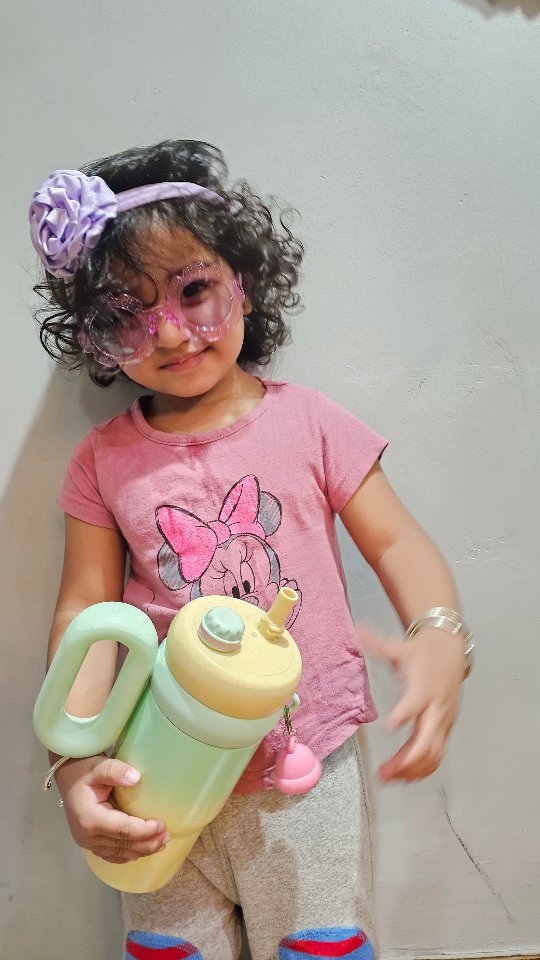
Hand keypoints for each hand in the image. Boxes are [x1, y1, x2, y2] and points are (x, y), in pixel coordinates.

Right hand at [54, 755, 170, 862]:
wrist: (68, 776)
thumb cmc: (83, 770)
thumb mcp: (99, 765)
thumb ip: (115, 770)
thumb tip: (135, 778)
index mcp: (89, 818)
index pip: (123, 830)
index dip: (144, 831)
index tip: (162, 825)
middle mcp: (87, 836)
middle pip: (123, 845)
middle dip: (148, 843)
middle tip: (167, 836)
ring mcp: (87, 842)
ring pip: (120, 853)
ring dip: (142, 850)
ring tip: (161, 843)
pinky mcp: (90, 844)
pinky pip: (112, 855)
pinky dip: (129, 854)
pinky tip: (143, 849)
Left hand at [356, 620, 462, 782]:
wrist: (451, 650)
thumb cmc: (423, 652)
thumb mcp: (399, 647)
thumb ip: (377, 643)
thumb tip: (356, 629)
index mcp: (423, 687)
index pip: (416, 702)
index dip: (405, 714)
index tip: (390, 725)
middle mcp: (436, 707)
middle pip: (427, 739)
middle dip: (407, 759)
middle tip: (384, 772)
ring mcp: (443, 720)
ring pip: (433, 752)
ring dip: (412, 769)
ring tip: (388, 779)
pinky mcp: (446, 728)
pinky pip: (437, 754)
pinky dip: (423, 768)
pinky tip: (405, 777)